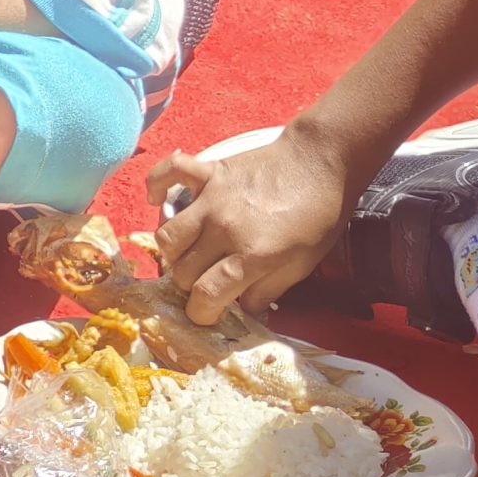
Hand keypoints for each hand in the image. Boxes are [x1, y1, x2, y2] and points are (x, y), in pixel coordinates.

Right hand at [146, 126, 351, 324]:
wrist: (321, 162)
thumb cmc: (318, 217)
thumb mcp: (303, 264)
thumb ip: (268, 290)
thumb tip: (243, 310)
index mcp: (252, 255)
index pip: (207, 294)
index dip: (201, 313)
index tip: (206, 314)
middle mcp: (224, 228)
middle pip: (183, 270)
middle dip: (190, 285)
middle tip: (205, 282)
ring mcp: (212, 198)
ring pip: (167, 235)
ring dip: (173, 252)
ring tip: (189, 253)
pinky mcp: (208, 171)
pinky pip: (167, 174)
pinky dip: (156, 187)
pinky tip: (159, 201)